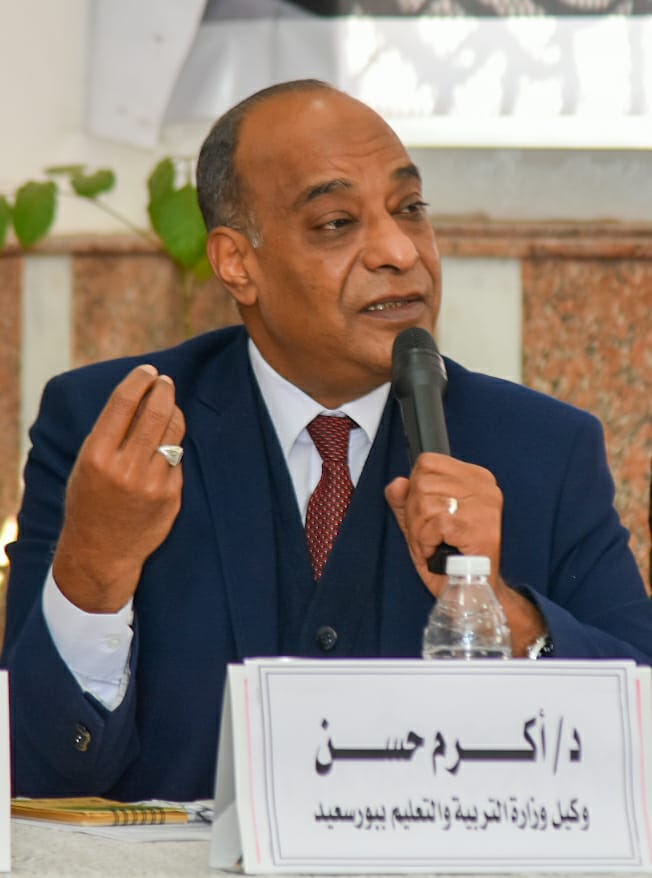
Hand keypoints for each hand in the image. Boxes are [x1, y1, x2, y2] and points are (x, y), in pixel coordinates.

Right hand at [52, 364, 185, 611]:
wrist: (102, 552)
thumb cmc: (90, 501)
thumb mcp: (86, 465)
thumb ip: (110, 434)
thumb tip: (140, 396)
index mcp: (97, 456)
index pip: (123, 403)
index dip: (139, 380)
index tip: (148, 371)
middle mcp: (125, 468)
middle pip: (155, 412)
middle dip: (164, 390)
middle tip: (166, 382)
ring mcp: (152, 483)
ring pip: (173, 433)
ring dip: (174, 413)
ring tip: (170, 407)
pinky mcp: (171, 496)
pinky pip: (178, 459)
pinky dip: (173, 447)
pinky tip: (167, 445)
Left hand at [384, 452, 502, 597]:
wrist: (472, 593)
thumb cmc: (449, 559)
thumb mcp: (420, 524)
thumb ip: (405, 501)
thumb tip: (396, 484)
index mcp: (474, 478)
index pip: (428, 463)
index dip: (414, 492)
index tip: (426, 517)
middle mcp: (484, 486)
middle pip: (421, 483)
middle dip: (414, 516)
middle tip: (428, 537)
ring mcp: (485, 506)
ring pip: (425, 503)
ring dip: (419, 532)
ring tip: (433, 546)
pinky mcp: (479, 527)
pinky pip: (435, 524)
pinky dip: (427, 542)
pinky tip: (438, 552)